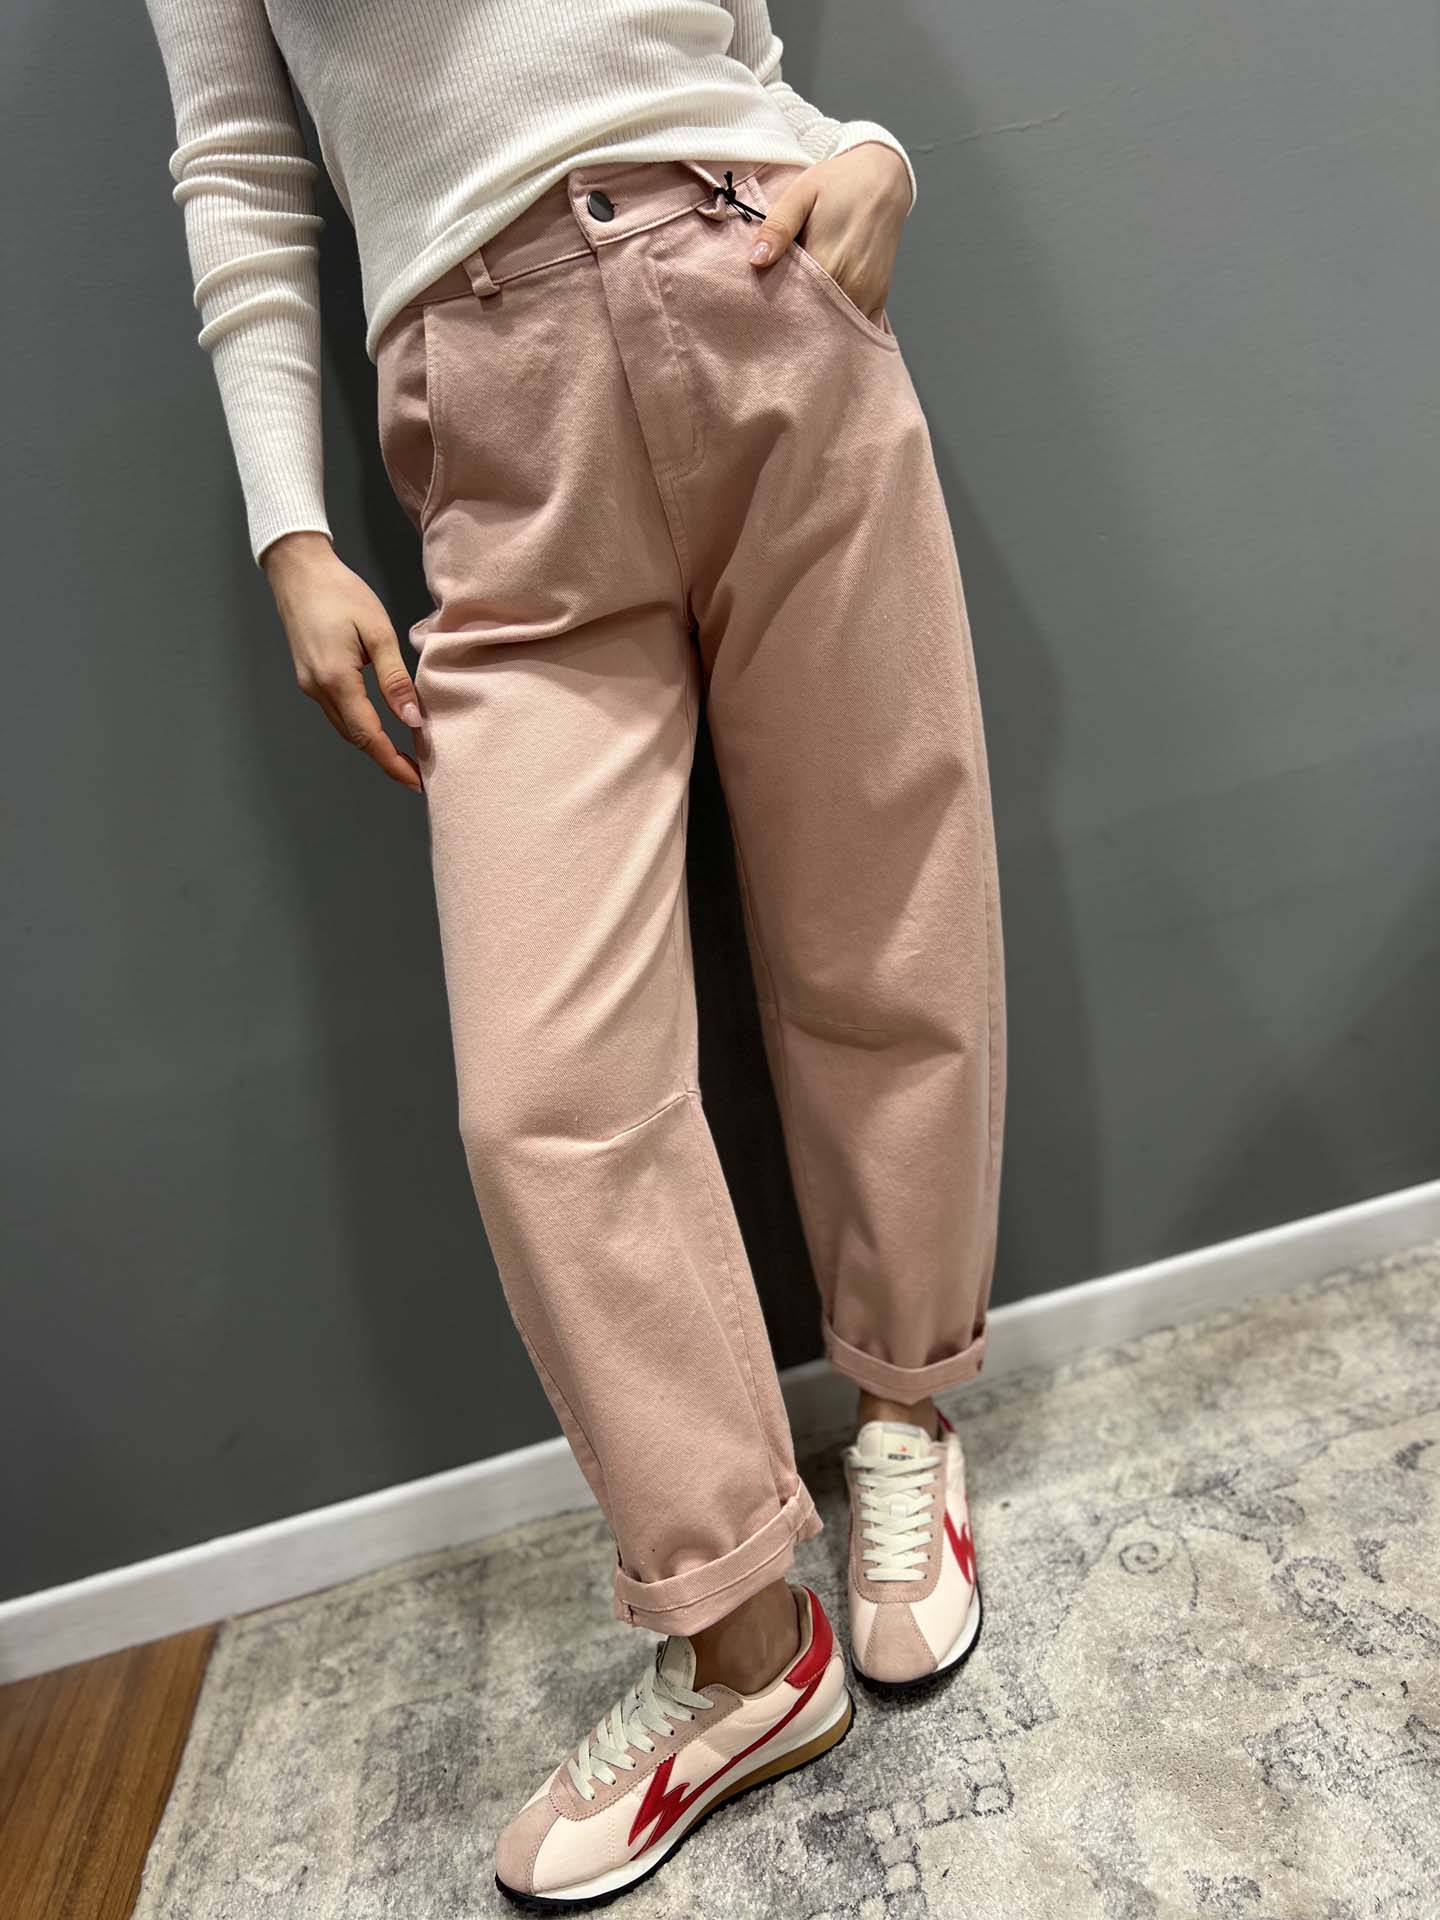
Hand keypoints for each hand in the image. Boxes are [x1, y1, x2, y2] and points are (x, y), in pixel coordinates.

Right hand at [262, 531, 423, 792]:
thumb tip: (412, 720)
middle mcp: (318, 689)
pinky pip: (337, 712)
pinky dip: (360, 726)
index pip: (369, 736)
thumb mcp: (378, 632)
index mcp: (336, 680)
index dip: (393, 762)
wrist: (298, 570)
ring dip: (373, 745)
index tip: (417, 781)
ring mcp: (309, 685)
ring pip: (345, 727)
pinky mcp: (309, 677)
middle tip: (418, 774)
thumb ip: (395, 679)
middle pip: (355, 738)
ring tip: (405, 756)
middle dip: (386, 760)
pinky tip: (380, 727)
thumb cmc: (340, 592)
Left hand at [747, 142, 911, 321]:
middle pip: (813, 318)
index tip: (762, 299)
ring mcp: (867, 296)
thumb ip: (778, 227)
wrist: (884, 177)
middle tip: (777, 303)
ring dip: (816, 321)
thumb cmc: (841, 183)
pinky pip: (853, 324)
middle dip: (794, 317)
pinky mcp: (878, 299)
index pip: (793, 303)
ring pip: (833, 325)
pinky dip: (837, 322)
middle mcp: (851, 287)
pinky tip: (824, 308)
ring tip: (800, 304)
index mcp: (828, 264)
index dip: (774, 304)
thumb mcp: (802, 194)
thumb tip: (756, 260)